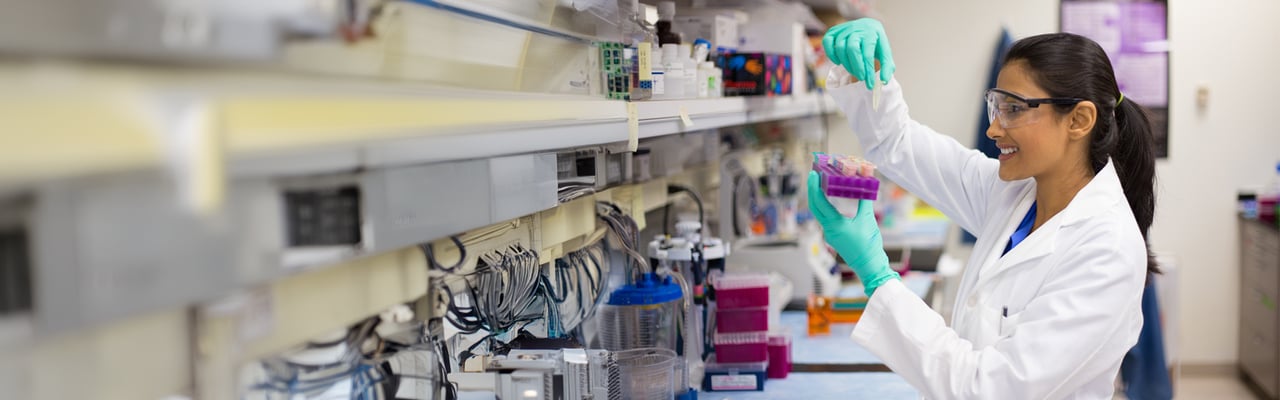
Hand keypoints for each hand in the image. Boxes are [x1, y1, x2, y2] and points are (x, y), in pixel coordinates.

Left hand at [808, 171, 898, 296]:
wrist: (870, 265)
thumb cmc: (868, 245)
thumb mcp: (867, 220)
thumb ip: (865, 201)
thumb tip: (866, 185)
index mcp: (833, 225)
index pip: (819, 203)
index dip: (814, 187)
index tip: (813, 174)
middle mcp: (828, 229)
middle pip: (815, 207)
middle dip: (812, 190)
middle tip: (813, 175)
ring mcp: (829, 233)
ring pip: (819, 213)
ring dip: (818, 198)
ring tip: (820, 184)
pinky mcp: (834, 236)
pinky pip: (825, 218)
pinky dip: (825, 206)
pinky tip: (830, 199)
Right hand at [823, 18, 895, 89]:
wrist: (867, 27)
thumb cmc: (876, 44)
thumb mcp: (885, 53)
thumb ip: (887, 67)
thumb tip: (884, 80)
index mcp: (871, 32)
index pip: (867, 53)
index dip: (868, 70)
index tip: (870, 84)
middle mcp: (856, 28)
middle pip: (852, 49)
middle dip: (856, 67)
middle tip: (861, 78)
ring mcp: (844, 29)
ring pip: (840, 47)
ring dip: (845, 63)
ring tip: (853, 71)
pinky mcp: (834, 31)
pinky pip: (827, 42)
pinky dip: (831, 54)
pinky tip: (838, 62)